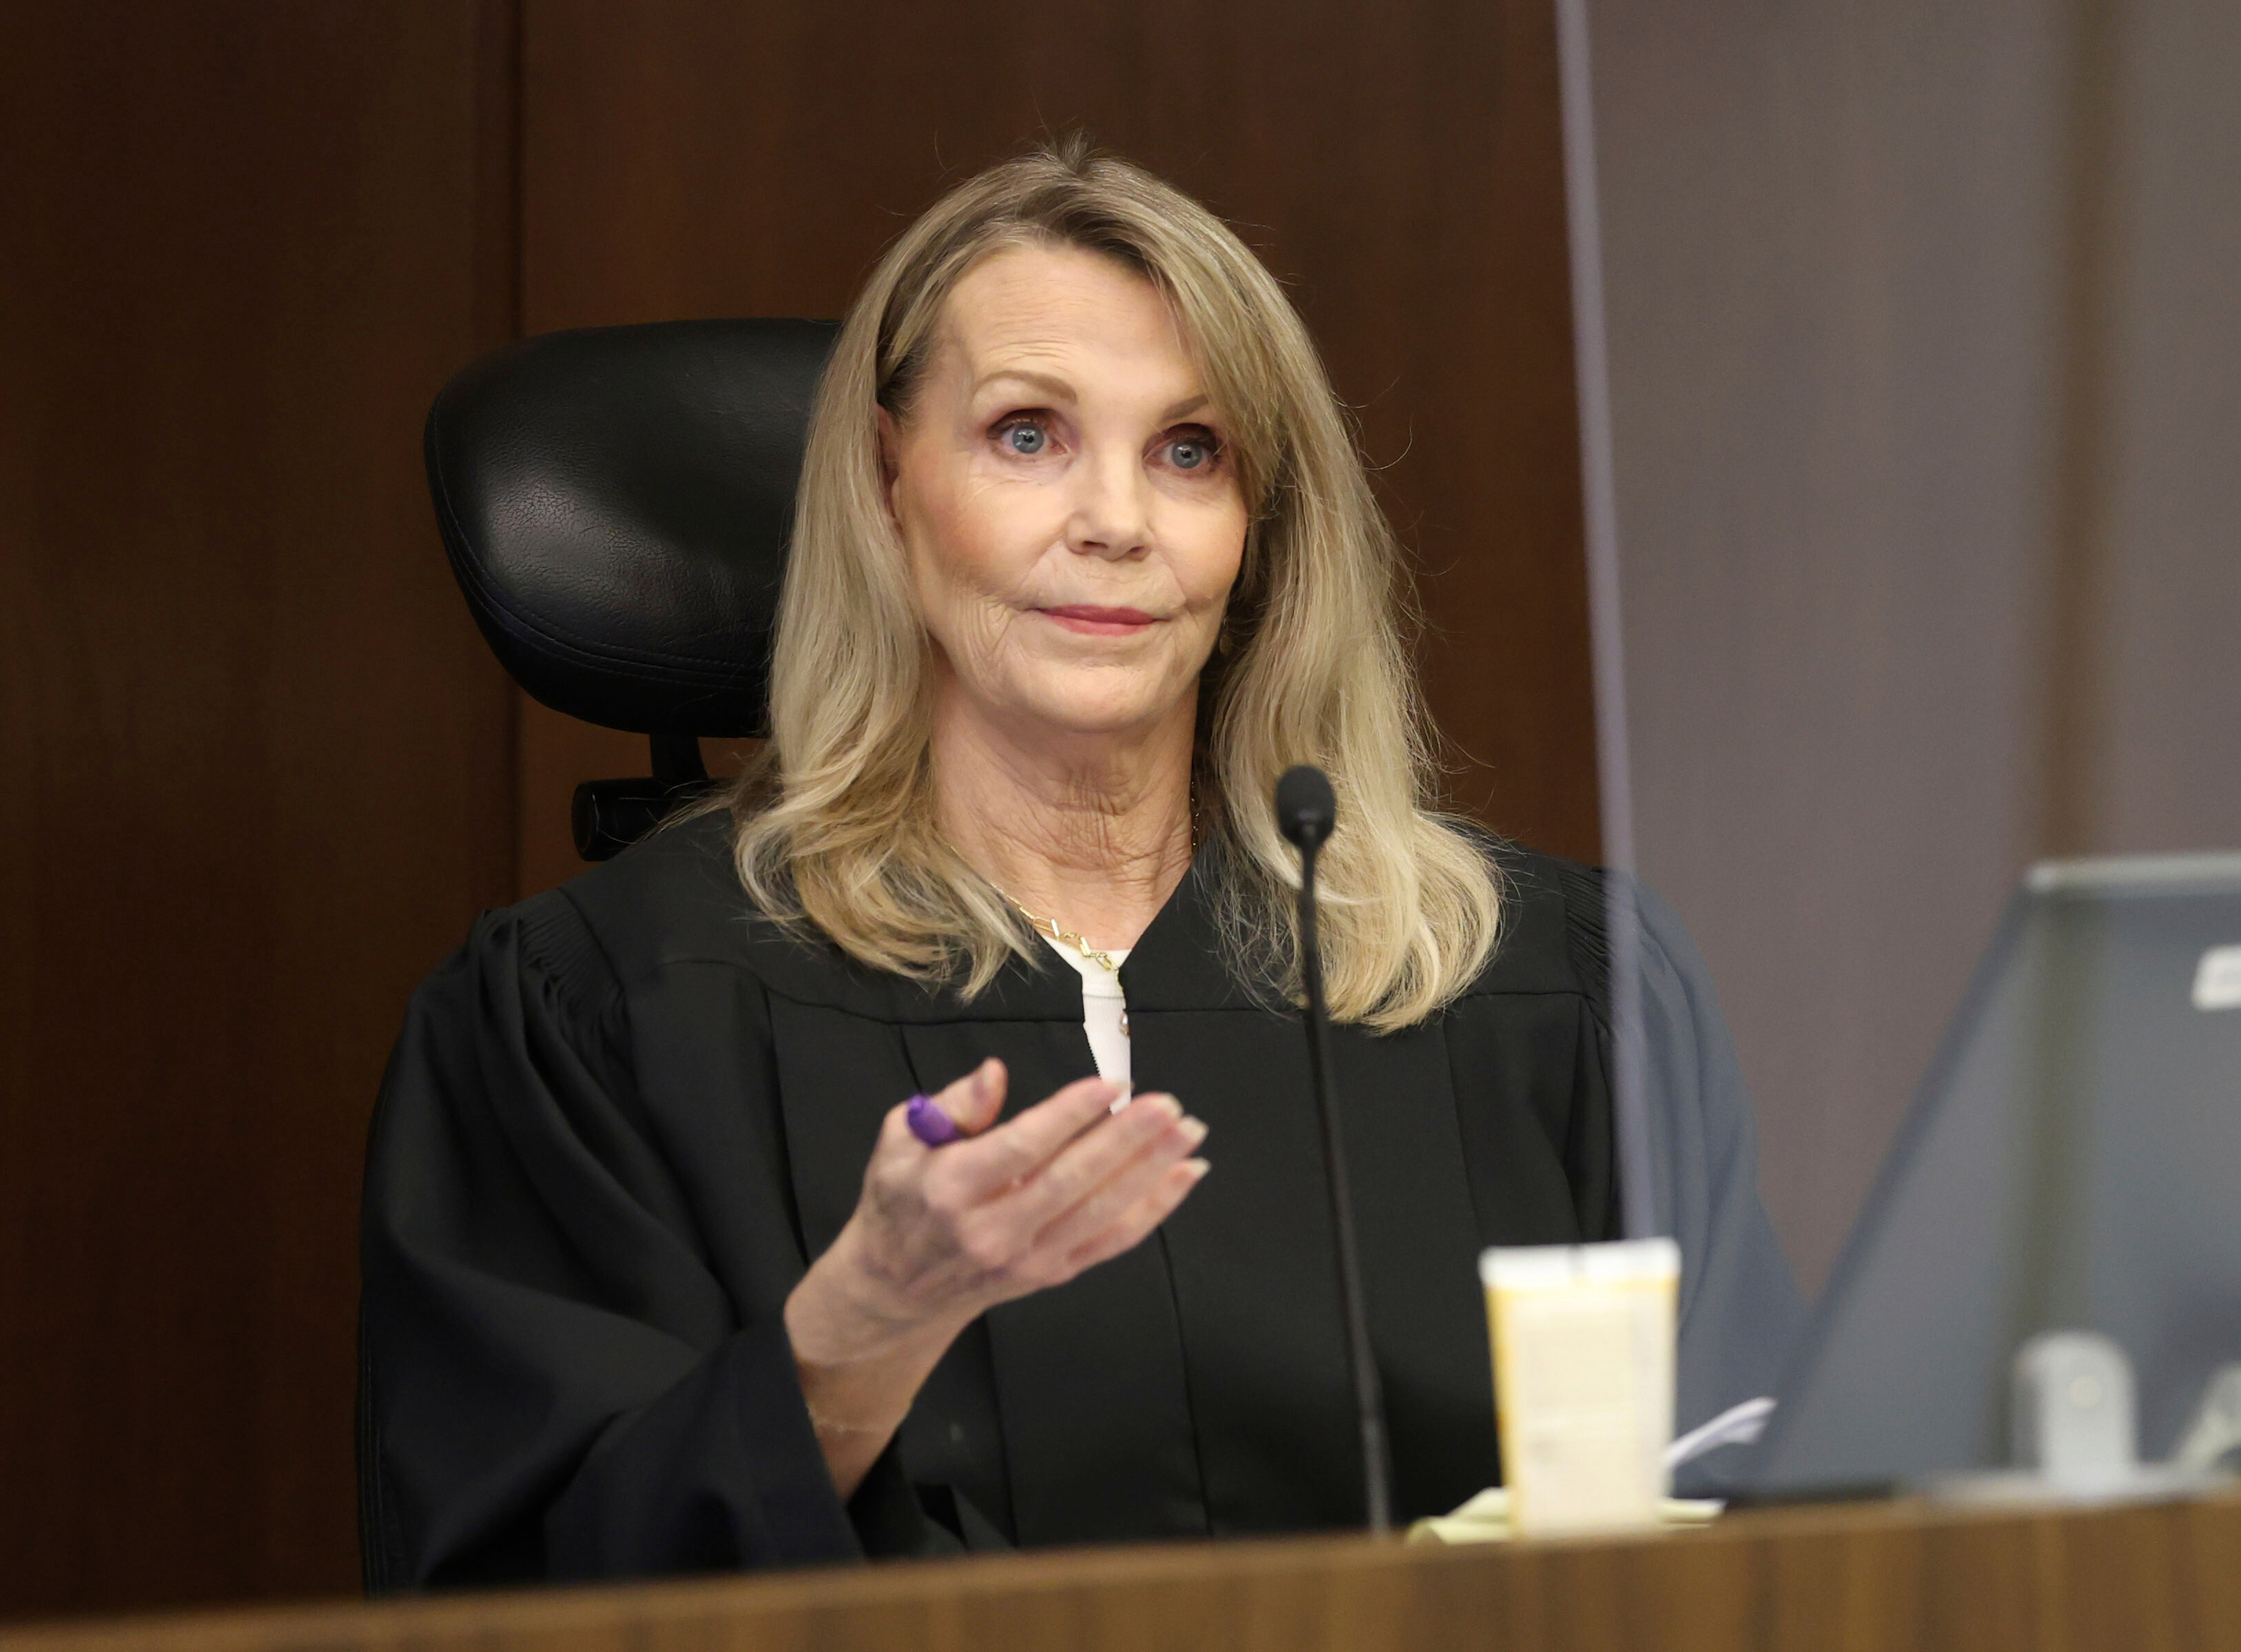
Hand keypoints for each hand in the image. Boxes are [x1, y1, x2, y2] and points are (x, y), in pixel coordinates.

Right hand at [783, 1058, 1207, 1492]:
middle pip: (1071, 1181)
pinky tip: (1184, 1175)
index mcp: (951, 1188)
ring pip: (1100, 1212)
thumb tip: (995, 1072)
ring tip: (1188, 1131)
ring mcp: (1027, 1259)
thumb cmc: (900, 1198)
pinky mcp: (1051, 1274)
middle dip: (1126, 1141)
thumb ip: (951, 1106)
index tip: (1112, 1083)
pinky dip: (1154, 1209)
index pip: (1020, 1148)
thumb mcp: (899, 1141)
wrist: (895, 1290)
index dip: (1069, 1115)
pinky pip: (1111, 1241)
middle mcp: (992, 1230)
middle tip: (1167, 1105)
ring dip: (1151, 1170)